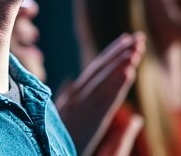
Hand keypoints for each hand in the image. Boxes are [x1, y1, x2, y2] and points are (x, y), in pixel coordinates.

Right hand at [55, 32, 144, 155]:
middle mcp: (76, 97)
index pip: (95, 70)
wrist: (41, 153)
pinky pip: (105, 100)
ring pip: (104, 81)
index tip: (127, 39)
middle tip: (139, 37)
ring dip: (121, 63)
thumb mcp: (62, 115)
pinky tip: (129, 72)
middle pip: (101, 70)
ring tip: (136, 50)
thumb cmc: (53, 137)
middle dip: (120, 53)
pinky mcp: (87, 120)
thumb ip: (72, 99)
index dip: (111, 54)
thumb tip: (79, 84)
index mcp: (73, 95)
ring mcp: (81, 107)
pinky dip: (117, 85)